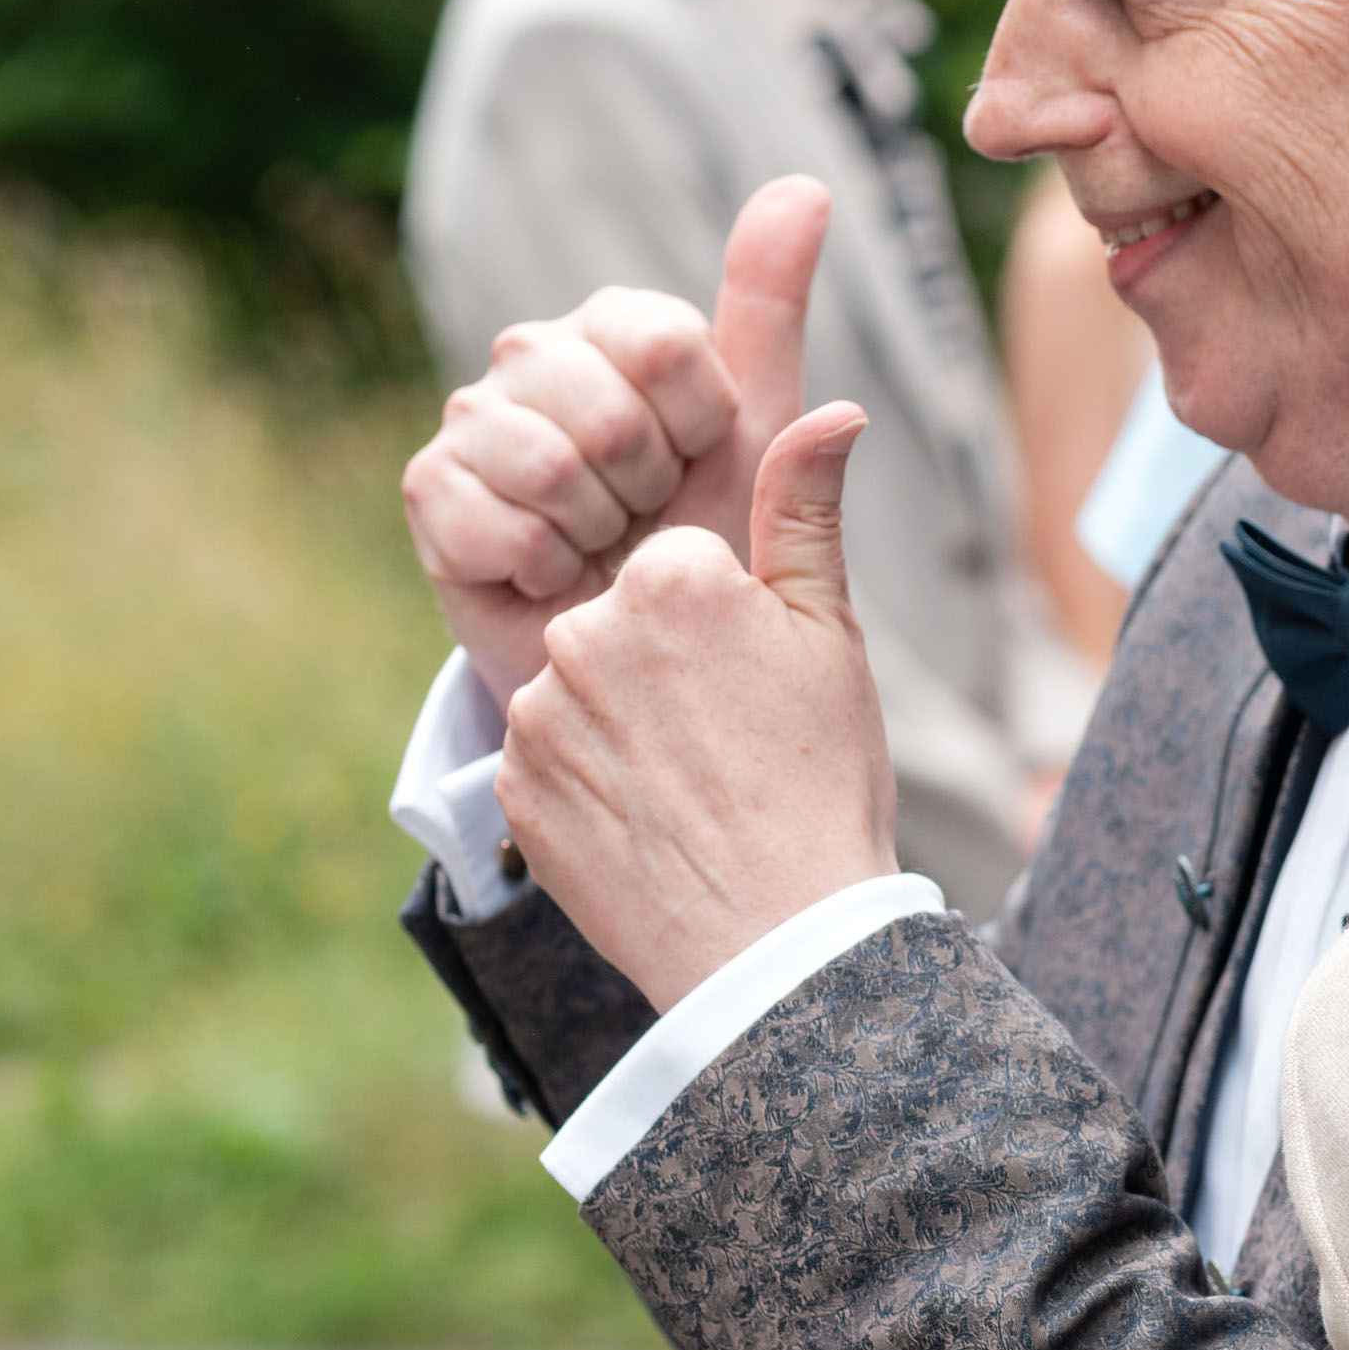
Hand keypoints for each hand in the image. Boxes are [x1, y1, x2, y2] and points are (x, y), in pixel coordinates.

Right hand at [401, 177, 835, 704]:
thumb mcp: (757, 428)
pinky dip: (543, 568)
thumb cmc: (704, 535)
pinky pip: (496, 522)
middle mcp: (535, 353)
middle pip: (610, 412)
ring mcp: (474, 416)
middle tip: (647, 515)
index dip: (700, 426)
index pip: (665, 344)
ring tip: (601, 544)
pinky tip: (551, 574)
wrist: (642, 650)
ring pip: (552, 468)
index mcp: (615, 325)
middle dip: (650, 489)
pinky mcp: (430, 489)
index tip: (698, 458)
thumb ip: (770, 311)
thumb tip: (806, 188)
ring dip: (598, 532)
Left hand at [494, 402, 892, 1008]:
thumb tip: (834, 408)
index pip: (681, 572)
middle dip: (663, 670)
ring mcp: (541, 715)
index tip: (758, 691)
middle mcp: (586, 632)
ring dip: (621, 728)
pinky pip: (548, 763)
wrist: (776, 941)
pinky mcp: (514, 788)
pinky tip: (647, 825)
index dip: (726, 631)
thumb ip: (807, 513)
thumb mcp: (833, 637)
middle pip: (621, 624)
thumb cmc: (821, 783)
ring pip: (581, 693)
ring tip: (689, 790)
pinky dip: (588, 788)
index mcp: (669, 580)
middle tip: (728, 744)